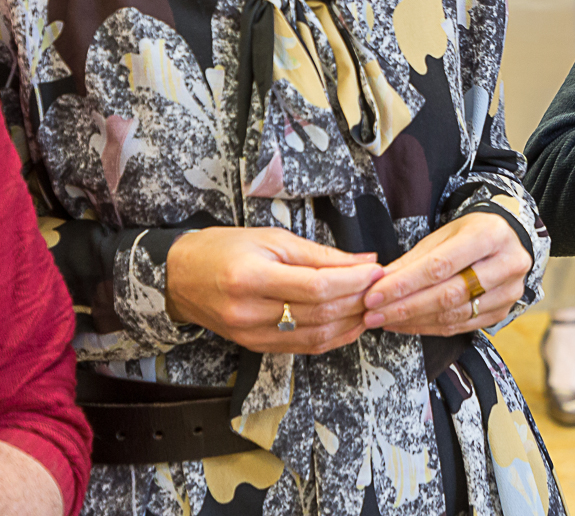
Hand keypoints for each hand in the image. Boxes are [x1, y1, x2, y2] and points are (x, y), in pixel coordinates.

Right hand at [166, 227, 384, 354]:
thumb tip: (364, 261)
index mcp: (251, 277)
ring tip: (372, 304)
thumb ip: (320, 255)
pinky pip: (302, 347)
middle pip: (319, 312)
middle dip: (358, 299)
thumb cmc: (225, 249)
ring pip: (315, 335)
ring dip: (351, 321)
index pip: (316, 286)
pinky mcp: (254, 346)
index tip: (376, 268)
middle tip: (381, 285)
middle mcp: (248, 311)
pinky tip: (350, 323)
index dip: (353, 280)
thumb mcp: (273, 240)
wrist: (179, 276)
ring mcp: (250, 334)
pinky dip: (332, 338)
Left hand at [362, 212, 531, 335]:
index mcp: (490, 234)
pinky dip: (429, 328)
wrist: (507, 241)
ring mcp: (509, 290)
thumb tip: (376, 283)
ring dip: (414, 320)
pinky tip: (407, 324)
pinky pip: (461, 326)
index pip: (440, 265)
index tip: (374, 295)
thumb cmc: (471, 234)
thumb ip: (412, 260)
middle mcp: (507, 263)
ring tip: (384, 320)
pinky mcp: (504, 310)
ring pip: (455, 314)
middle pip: (449, 294)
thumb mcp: (443, 235)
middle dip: (405, 307)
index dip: (404, 284)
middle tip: (373, 314)